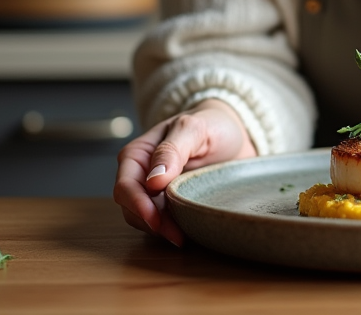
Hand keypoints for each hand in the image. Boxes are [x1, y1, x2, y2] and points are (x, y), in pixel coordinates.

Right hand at [114, 99, 256, 245]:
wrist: (234, 133)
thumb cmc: (211, 124)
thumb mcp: (194, 129)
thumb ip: (172, 149)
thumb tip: (153, 180)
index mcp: (139, 154)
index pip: (126, 185)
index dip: (137, 205)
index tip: (155, 219)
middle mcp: (142, 175)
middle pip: (131, 208)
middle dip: (150, 223)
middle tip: (176, 235)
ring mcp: (156, 193)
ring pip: (145, 220)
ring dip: (161, 231)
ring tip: (184, 236)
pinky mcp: (172, 205)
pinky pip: (164, 224)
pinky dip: (172, 231)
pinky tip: (188, 233)